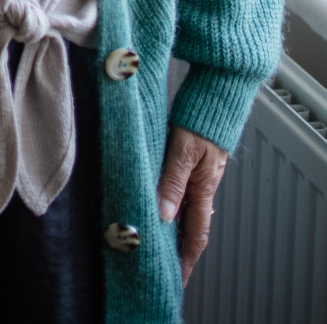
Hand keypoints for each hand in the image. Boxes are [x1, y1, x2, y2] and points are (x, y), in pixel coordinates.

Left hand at [158, 123, 226, 284]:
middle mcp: (203, 187)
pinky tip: (161, 208)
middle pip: (191, 227)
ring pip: (186, 211)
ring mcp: (199, 176)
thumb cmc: (202, 119)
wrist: (218, 96)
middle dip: (179, 250)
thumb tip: (164, 214)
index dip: (187, 259)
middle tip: (164, 268)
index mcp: (204, 189)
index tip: (177, 279)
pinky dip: (173, 207)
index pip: (196, 235)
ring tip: (158, 245)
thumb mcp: (184, 150)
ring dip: (174, 229)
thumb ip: (173, 180)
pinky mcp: (193, 163)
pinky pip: (182, 194)